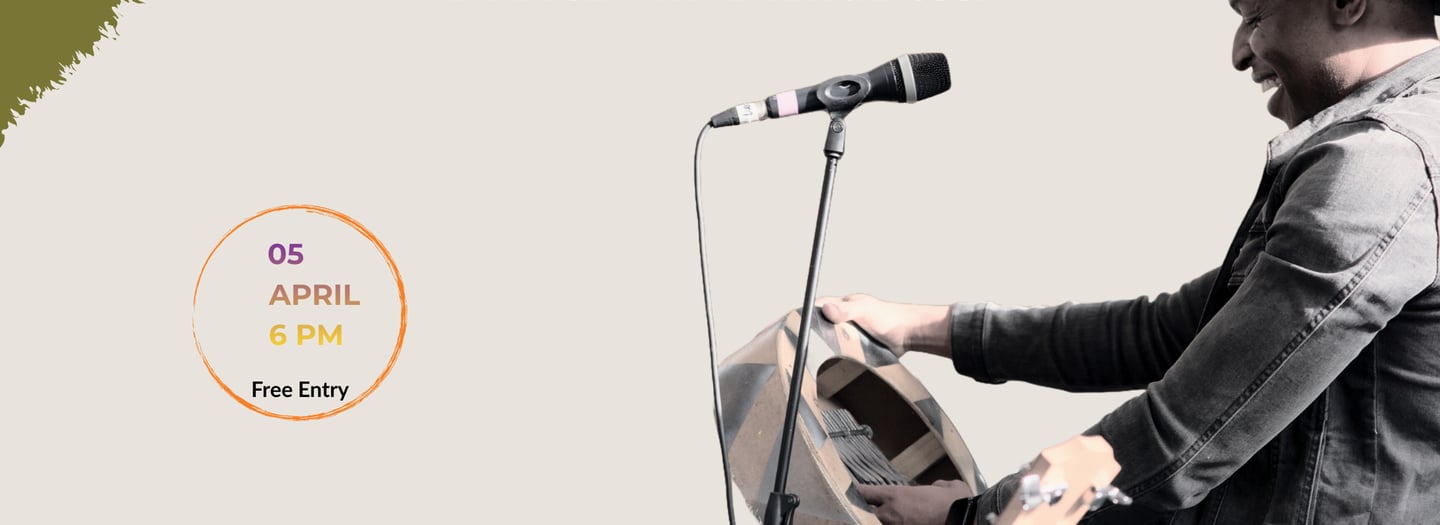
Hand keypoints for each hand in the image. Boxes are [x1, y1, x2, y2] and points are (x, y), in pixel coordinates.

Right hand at [816, 294, 950, 358]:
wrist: (908, 335)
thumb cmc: (889, 317)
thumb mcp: (865, 310)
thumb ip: (846, 310)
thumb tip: (827, 309)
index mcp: (839, 305)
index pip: (814, 309)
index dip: (803, 317)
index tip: (794, 328)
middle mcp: (840, 319)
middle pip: (818, 328)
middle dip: (812, 338)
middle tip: (806, 349)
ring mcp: (846, 334)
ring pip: (828, 343)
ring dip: (826, 350)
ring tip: (820, 359)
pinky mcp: (853, 348)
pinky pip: (840, 354)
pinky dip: (838, 359)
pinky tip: (835, 365)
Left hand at [857, 479, 974, 524]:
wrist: (965, 518)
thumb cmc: (957, 502)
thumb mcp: (945, 487)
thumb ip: (936, 486)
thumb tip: (936, 488)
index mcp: (896, 495)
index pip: (866, 493)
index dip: (856, 492)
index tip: (850, 491)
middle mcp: (891, 513)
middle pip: (863, 512)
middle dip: (859, 510)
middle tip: (857, 508)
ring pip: (873, 523)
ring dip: (874, 519)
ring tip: (875, 516)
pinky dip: (893, 524)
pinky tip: (898, 522)